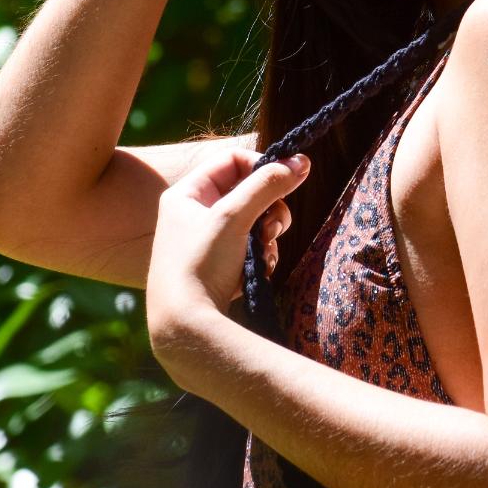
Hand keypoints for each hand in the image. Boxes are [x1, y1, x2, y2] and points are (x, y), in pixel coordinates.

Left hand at [146, 147, 303, 357]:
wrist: (185, 327)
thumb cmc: (200, 264)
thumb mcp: (234, 217)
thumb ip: (267, 184)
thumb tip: (301, 161)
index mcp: (186, 194)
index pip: (232, 160)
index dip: (261, 166)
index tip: (287, 178)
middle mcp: (194, 214)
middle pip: (248, 191)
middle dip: (269, 208)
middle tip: (273, 226)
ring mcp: (207, 242)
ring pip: (254, 221)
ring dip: (268, 235)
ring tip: (264, 253)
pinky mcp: (219, 266)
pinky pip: (251, 248)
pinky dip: (262, 256)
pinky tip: (261, 271)